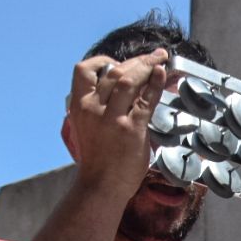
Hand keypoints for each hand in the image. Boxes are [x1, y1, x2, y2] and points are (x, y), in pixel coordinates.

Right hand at [67, 49, 169, 197]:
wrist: (101, 185)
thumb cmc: (98, 158)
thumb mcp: (87, 126)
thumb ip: (98, 106)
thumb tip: (121, 87)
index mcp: (78, 105)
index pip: (84, 70)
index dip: (105, 60)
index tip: (121, 62)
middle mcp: (92, 108)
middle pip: (115, 72)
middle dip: (137, 60)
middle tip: (155, 54)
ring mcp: (111, 118)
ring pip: (129, 80)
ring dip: (148, 66)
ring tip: (162, 59)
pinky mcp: (131, 129)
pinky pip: (146, 100)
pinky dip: (156, 83)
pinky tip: (163, 73)